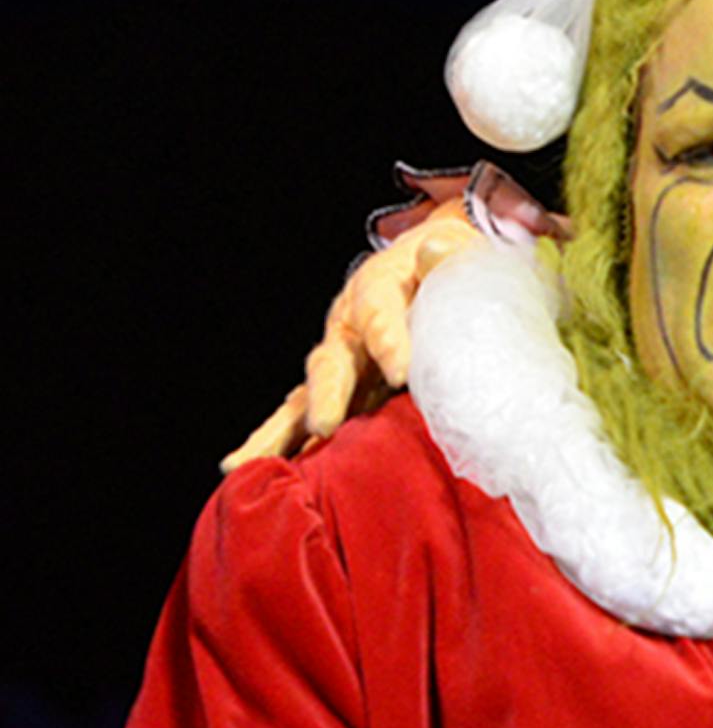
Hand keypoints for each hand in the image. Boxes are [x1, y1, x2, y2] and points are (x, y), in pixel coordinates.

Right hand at [222, 199, 482, 471]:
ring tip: (245, 462)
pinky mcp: (339, 389)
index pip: (381, 314)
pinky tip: (252, 475)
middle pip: (332, 362)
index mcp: (377, 290)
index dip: (389, 341)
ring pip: (303, 398)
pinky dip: (282, 446)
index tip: (401, 372)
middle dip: (327, 395)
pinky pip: (305, 418)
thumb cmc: (446, 267)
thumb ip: (445, 259)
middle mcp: (346, 328)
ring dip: (279, 431)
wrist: (428, 267)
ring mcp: (337, 361)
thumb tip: (435, 252)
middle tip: (323, 425)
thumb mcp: (453, 255)